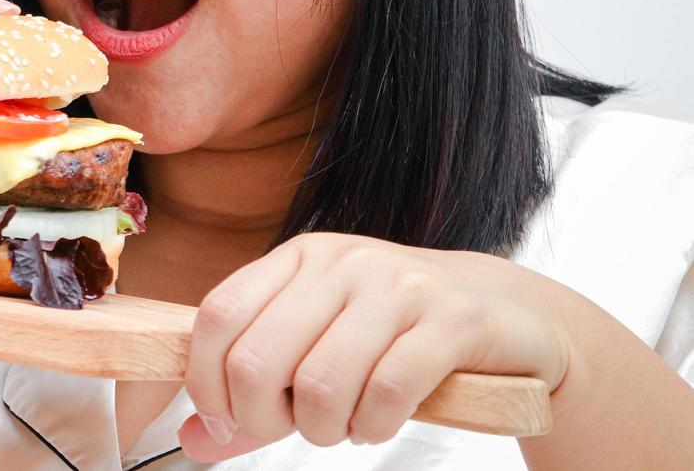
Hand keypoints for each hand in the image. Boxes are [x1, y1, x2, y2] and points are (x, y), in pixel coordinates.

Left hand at [178, 232, 577, 459]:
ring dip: (325, 431)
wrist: (508, 314)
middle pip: (257, 359)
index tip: (229, 420)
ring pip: (321, 384)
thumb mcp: (317, 346)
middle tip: (295, 429)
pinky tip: (381, 421)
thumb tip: (191, 441)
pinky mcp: (451, 319)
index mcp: (298, 259)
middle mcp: (340, 262)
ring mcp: (397, 286)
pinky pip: (388, 391)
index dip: (207, 383)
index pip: (218, 317)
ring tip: (346, 426)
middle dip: (264, 419)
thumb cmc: (393, 336)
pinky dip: (376, 427)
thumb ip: (253, 395)